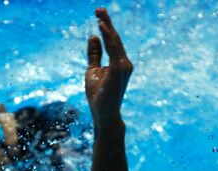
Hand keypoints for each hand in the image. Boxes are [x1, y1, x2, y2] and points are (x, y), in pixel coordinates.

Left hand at [85, 8, 132, 126]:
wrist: (103, 114)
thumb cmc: (99, 96)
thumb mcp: (93, 70)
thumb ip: (94, 54)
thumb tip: (93, 36)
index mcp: (119, 63)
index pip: (112, 42)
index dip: (106, 27)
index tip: (99, 14)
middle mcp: (124, 63)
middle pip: (115, 39)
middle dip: (107, 23)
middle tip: (99, 9)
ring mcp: (123, 66)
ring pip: (115, 42)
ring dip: (107, 26)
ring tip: (99, 13)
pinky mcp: (119, 70)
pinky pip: (113, 50)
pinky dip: (108, 37)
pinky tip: (101, 27)